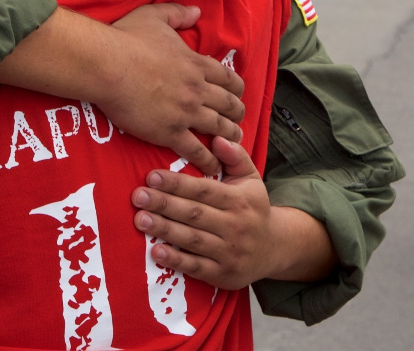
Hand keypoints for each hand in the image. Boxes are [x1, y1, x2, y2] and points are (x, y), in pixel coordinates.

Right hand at [100, 4, 245, 176]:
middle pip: (229, 105)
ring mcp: (186, 112)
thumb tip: (196, 10)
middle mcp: (197, 89)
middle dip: (237, 114)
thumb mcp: (154, 16)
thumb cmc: (127, 39)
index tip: (238, 95)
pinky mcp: (170, 132)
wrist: (107, 66)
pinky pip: (197, 150)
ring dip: (230, 137)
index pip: (228, 79)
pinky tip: (214, 168)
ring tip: (234, 144)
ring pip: (219, 128)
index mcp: (196, 64)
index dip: (237, 89)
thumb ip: (178, 13)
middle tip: (238, 121)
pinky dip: (209, 160)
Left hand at [131, 136, 271, 288]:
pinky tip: (156, 252)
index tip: (152, 176)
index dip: (177, 183)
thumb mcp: (251, 179)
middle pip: (194, 214)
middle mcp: (235, 226)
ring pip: (192, 239)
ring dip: (164, 229)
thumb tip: (218, 138)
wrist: (275, 249)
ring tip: (140, 219)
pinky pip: (196, 267)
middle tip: (138, 196)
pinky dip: (176, 260)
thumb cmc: (254, 208)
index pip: (204, 190)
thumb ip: (235, 157)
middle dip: (164, 204)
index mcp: (239, 201)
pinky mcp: (222, 274)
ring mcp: (229, 252)